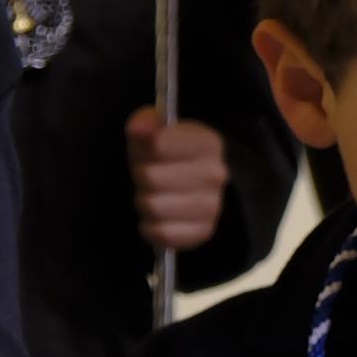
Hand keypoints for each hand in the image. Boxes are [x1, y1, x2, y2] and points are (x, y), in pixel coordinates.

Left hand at [125, 109, 229, 252]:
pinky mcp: (203, 232)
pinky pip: (162, 233)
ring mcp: (213, 206)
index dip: (143, 148)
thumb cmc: (165, 154)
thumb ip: (145, 123)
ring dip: (145, 202)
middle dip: (141, 177)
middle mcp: (216, 173)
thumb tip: (140, 128)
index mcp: (208, 142)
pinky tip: (158, 218)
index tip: (150, 149)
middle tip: (149, 175)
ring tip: (154, 195)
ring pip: (153, 207)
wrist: (183, 184)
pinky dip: (151, 228)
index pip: (158, 144)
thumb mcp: (153, 130)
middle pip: (150, 177)